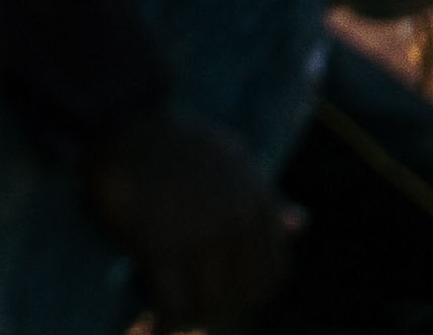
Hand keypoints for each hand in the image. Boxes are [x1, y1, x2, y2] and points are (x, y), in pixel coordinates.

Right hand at [84, 105, 291, 330]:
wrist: (130, 118)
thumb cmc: (181, 142)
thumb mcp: (239, 162)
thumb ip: (269, 199)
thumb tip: (302, 225)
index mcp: (259, 201)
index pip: (275, 273)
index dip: (251, 296)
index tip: (226, 301)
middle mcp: (238, 220)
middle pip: (243, 296)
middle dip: (219, 314)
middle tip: (192, 317)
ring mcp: (202, 233)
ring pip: (209, 306)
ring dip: (190, 322)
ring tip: (169, 322)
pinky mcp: (160, 244)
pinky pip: (172, 305)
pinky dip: (163, 323)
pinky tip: (151, 325)